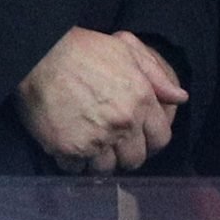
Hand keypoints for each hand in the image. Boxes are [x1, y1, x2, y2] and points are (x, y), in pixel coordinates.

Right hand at [16, 27, 187, 173]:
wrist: (39, 54)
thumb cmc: (83, 48)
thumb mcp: (126, 49)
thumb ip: (156, 75)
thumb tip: (180, 98)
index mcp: (141, 100)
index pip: (160, 139)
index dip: (151, 141)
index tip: (139, 139)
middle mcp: (122, 123)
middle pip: (135, 160)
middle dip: (126, 154)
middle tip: (113, 144)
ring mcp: (96, 139)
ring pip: (107, 169)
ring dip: (99, 161)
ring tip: (90, 146)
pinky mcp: (69, 149)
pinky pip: (76, 170)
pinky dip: (73, 163)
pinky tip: (69, 146)